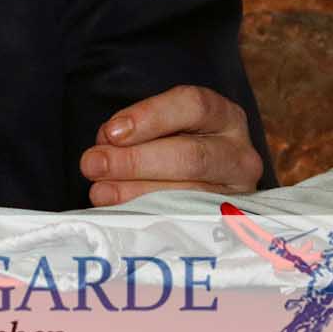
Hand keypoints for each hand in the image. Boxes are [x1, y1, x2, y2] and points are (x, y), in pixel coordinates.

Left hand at [79, 84, 262, 205]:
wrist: (206, 187)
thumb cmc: (172, 147)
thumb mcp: (158, 129)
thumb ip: (134, 133)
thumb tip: (104, 151)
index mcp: (223, 116)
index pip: (193, 105)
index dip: (150, 117)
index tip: (111, 133)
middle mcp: (239, 154)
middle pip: (191, 156)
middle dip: (135, 161)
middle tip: (93, 165)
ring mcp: (239, 194)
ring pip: (189, 194)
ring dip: (136, 193)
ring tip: (100, 191)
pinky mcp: (229, 225)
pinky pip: (187, 223)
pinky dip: (149, 217)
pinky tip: (121, 212)